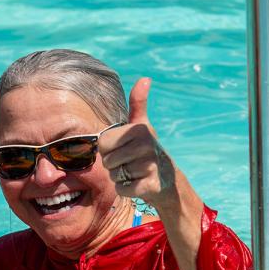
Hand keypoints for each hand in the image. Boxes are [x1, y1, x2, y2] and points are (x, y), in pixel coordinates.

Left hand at [97, 78, 176, 208]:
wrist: (166, 178)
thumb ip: (138, 103)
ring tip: (135, 172)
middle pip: (106, 161)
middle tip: (130, 162)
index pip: (102, 144)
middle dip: (114, 165)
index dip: (108, 150)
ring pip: (114, 176)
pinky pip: (122, 189)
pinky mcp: (149, 185)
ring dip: (121, 177)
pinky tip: (139, 183)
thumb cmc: (146, 149)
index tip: (123, 148)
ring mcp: (148, 165)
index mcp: (138, 129)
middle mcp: (145, 145)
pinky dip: (126, 190)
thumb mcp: (141, 125)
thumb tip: (145, 79)